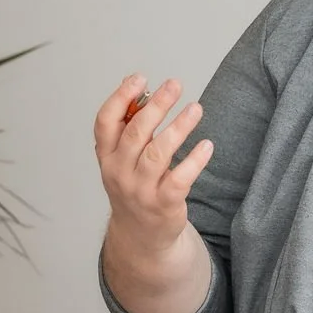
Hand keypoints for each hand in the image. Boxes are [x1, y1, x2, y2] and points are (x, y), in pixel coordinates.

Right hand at [93, 74, 211, 253]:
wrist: (140, 234)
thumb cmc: (135, 184)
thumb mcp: (123, 156)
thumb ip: (128, 122)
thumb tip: (135, 81)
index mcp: (106, 155)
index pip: (105, 122)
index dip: (121, 98)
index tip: (140, 78)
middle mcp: (119, 172)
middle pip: (136, 133)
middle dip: (156, 106)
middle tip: (175, 84)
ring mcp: (140, 189)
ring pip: (158, 153)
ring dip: (179, 128)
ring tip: (196, 108)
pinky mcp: (163, 204)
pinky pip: (180, 179)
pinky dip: (194, 161)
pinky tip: (207, 144)